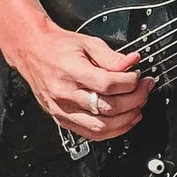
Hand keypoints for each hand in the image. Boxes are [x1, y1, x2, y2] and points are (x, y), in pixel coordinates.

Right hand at [11, 22, 151, 139]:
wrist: (32, 51)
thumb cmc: (57, 47)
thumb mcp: (87, 43)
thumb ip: (111, 56)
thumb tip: (132, 63)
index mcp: (71, 70)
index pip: (107, 84)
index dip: (129, 82)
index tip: (139, 77)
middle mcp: (64, 93)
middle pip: (107, 107)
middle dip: (134, 100)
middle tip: (144, 90)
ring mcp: (62, 109)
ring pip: (100, 127)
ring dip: (126, 120)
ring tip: (138, 108)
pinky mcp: (62, 119)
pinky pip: (90, 134)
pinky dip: (111, 131)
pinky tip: (123, 122)